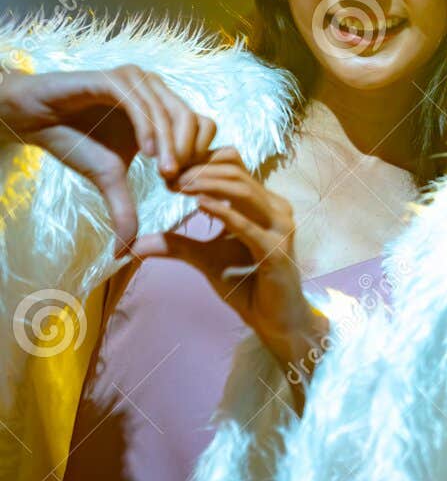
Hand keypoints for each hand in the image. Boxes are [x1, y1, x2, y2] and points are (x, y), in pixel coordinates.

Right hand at [0, 66, 216, 253]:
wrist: (35, 119)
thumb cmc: (76, 141)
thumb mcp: (108, 179)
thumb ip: (124, 209)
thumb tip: (124, 252)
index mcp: (164, 110)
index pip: (203, 128)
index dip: (199, 157)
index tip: (182, 187)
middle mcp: (156, 92)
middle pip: (193, 120)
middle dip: (189, 154)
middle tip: (178, 183)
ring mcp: (136, 82)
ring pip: (169, 112)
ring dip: (171, 145)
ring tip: (166, 173)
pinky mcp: (114, 79)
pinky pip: (139, 103)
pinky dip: (148, 127)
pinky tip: (148, 153)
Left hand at [129, 148, 323, 377]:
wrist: (273, 318)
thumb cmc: (246, 285)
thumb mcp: (204, 258)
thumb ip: (176, 244)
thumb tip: (133, 246)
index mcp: (262, 204)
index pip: (235, 166)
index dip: (202, 162)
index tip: (169, 173)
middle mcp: (275, 210)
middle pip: (237, 173)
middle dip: (199, 171)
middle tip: (168, 178)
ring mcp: (279, 229)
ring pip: (244, 192)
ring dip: (208, 185)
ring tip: (179, 186)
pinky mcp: (276, 251)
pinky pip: (248, 226)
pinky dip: (223, 212)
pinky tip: (199, 205)